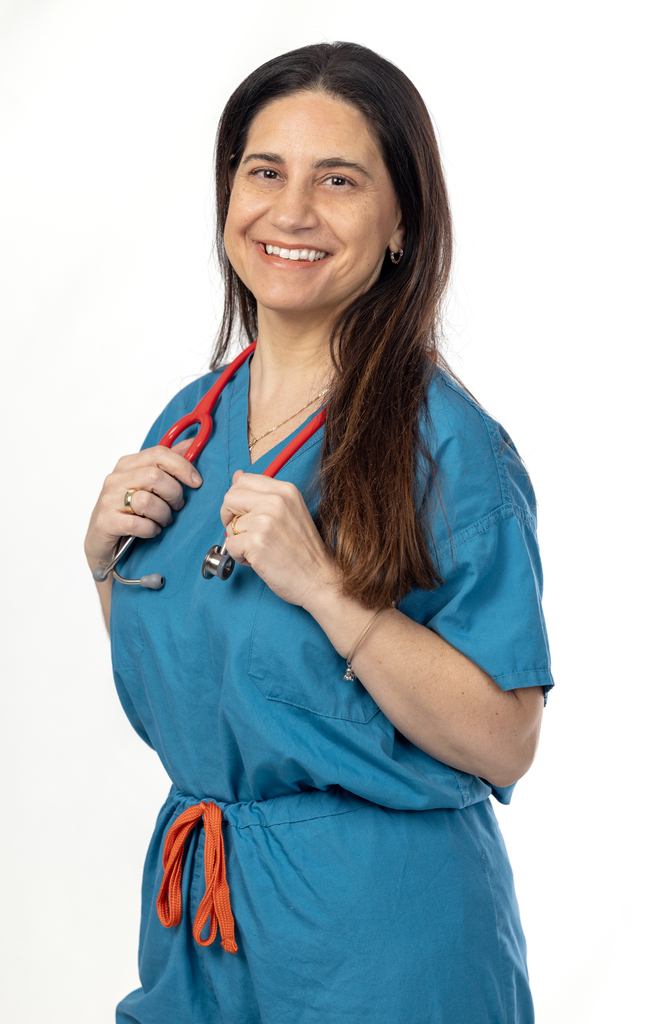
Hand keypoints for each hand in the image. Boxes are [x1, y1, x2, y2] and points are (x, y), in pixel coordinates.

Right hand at [85, 440, 201, 573]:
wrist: (102, 541)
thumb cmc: (129, 510)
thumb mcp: (148, 485)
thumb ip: (168, 464)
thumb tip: (192, 443)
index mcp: (128, 464)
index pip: (159, 453)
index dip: (182, 466)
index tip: (196, 481)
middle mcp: (116, 478)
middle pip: (155, 476)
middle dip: (174, 494)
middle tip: (177, 506)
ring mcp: (109, 500)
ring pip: (147, 501)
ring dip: (163, 514)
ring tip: (162, 520)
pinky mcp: (106, 521)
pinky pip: (138, 524)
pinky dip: (151, 529)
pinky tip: (151, 530)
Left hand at [220, 470, 340, 607]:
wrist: (319, 580)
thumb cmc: (304, 551)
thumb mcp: (289, 512)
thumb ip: (263, 495)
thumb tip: (237, 476)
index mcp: (285, 490)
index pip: (243, 481)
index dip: (239, 500)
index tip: (247, 515)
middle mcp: (275, 501)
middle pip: (230, 497)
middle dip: (230, 516)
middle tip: (246, 533)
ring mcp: (265, 521)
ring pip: (228, 525)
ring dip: (238, 541)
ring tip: (260, 549)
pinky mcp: (256, 542)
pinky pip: (229, 545)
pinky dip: (239, 556)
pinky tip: (258, 559)